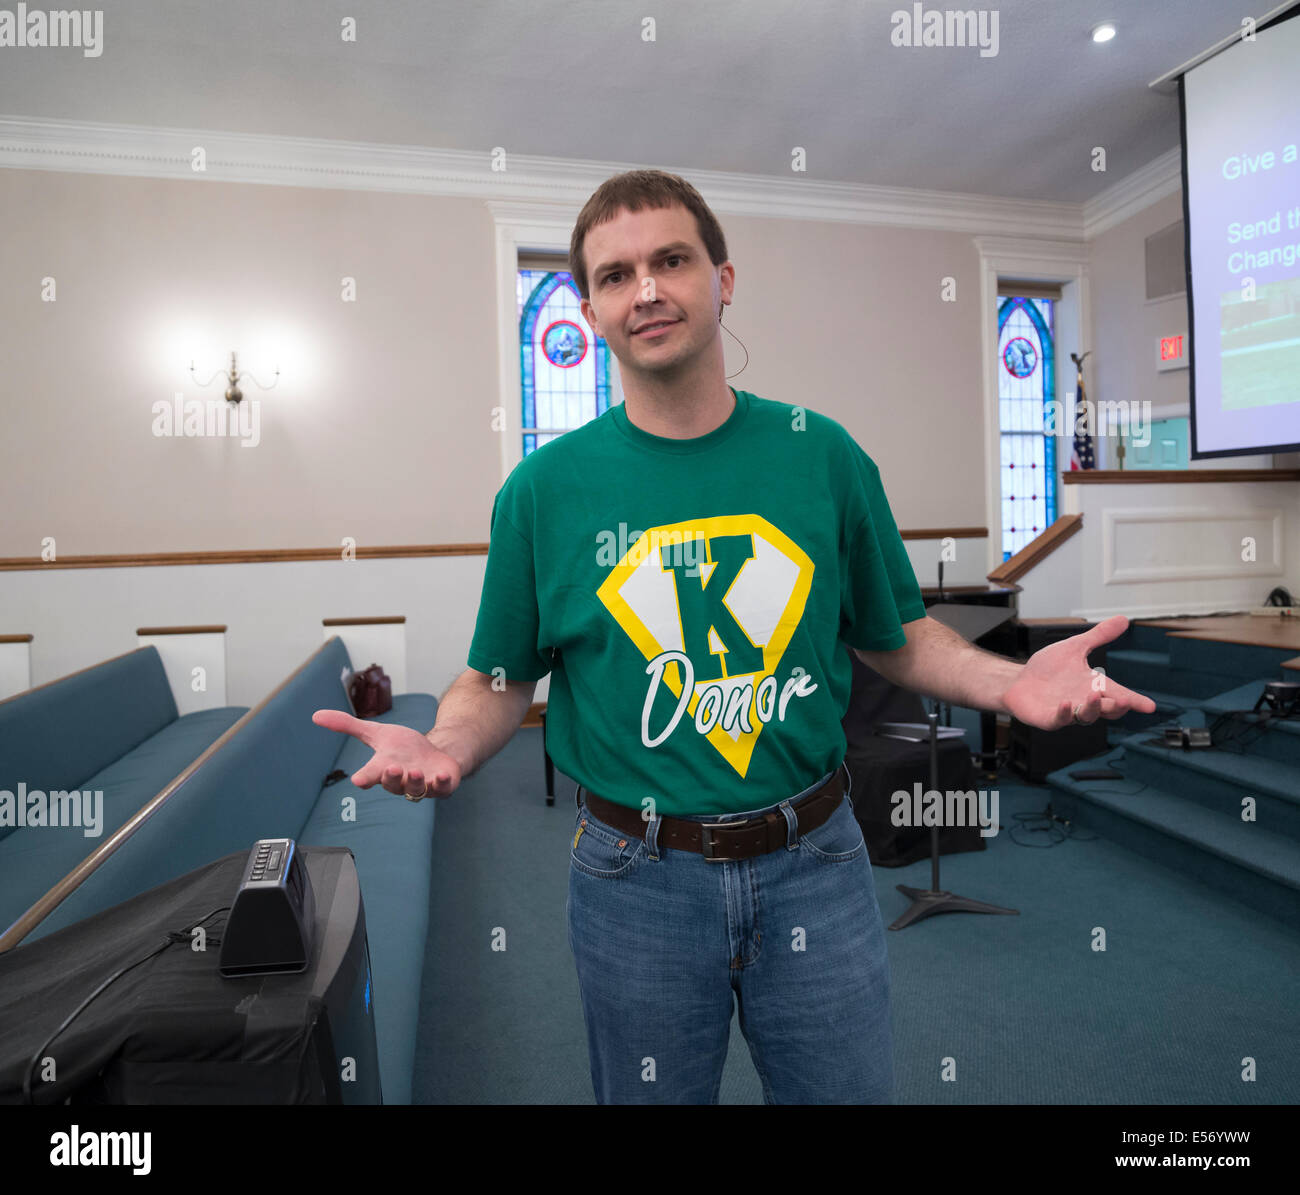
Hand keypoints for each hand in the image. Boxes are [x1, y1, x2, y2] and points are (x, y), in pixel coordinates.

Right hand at [311, 709, 461, 798]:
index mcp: (383, 768)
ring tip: (414, 771)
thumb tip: (315, 716)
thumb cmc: (403, 748)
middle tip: (392, 768)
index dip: (365, 778)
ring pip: (416, 789)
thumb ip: (348, 726)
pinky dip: (442, 783)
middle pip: (393, 784)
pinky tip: (442, 776)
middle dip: (392, 778)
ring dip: (414, 781)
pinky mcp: (442, 785)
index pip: (371, 775)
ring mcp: (422, 785)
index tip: (358, 780)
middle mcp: (401, 780)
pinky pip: (442, 788)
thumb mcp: (376, 733)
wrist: (435, 754)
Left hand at [1002, 614, 1157, 730]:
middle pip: (1107, 709)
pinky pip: (1059, 720)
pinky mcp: (1048, 718)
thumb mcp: (1075, 647)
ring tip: (1096, 695)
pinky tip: (1066, 704)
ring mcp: (1067, 711)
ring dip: (1093, 708)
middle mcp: (1083, 701)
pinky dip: (1064, 714)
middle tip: (1126, 701)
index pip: (1118, 694)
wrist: (1017, 681)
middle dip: (1117, 706)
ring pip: (1086, 716)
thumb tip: (1123, 619)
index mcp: (1092, 686)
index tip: (1150, 706)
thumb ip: (1098, 636)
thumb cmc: (1047, 668)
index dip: (1135, 701)